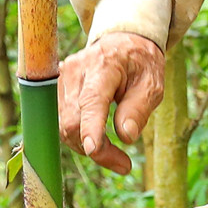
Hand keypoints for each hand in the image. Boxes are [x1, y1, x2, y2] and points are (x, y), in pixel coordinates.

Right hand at [60, 31, 165, 172]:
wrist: (121, 43)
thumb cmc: (140, 64)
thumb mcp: (153, 84)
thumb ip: (138, 109)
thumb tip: (126, 136)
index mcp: (104, 65)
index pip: (91, 101)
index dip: (90, 128)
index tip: (94, 151)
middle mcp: (75, 70)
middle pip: (73, 121)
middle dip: (96, 149)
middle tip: (123, 164)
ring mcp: (61, 78)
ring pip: (63, 126)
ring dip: (86, 146)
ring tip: (113, 153)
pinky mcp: (54, 87)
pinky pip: (60, 121)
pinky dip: (77, 136)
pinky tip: (97, 138)